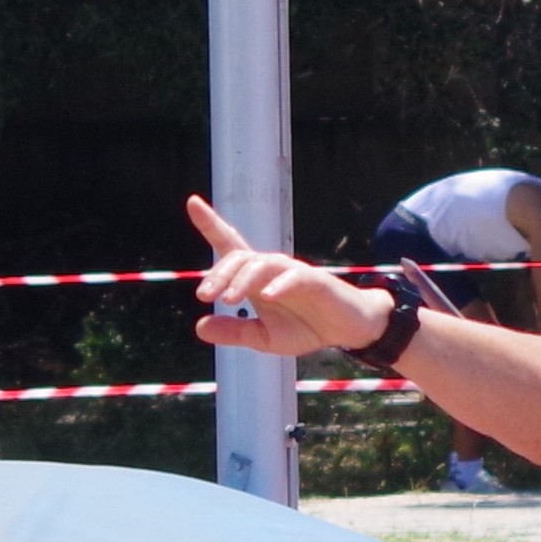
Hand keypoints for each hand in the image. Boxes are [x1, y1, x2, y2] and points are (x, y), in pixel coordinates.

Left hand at [188, 194, 391, 356]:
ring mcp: (293, 272)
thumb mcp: (265, 338)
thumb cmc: (306, 327)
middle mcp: (271, 268)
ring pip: (262, 264)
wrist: (348, 330)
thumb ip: (235, 332)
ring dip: (242, 280)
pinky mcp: (315, 281)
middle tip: (204, 296)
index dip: (211, 224)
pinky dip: (279, 285)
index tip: (193, 203)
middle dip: (219, 273)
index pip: (231, 246)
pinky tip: (267, 296)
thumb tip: (200, 327)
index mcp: (256, 279)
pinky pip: (294, 277)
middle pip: (239, 257)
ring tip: (229, 300)